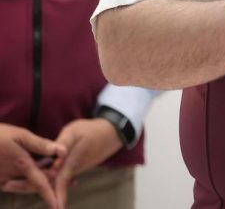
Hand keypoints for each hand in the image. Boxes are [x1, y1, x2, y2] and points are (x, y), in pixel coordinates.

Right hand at [0, 123, 65, 207]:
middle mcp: (12, 175)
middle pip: (34, 185)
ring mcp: (3, 177)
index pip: (39, 183)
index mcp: (21, 164)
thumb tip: (60, 150)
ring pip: (25, 185)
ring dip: (40, 183)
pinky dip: (28, 180)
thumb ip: (39, 144)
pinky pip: (16, 182)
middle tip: (72, 182)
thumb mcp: (19, 135)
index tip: (57, 206)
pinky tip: (38, 170)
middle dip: (51, 186)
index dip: (49, 194)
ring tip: (58, 176)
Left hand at [3, 119, 121, 206]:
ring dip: (37, 183)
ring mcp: (73, 170)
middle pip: (49, 183)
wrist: (112, 133)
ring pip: (53, 181)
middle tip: (8, 185)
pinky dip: (47, 179)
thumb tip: (55, 156)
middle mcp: (71, 170)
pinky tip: (39, 178)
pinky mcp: (75, 167)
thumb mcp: (75, 131)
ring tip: (16, 182)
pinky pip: (59, 177)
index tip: (33, 196)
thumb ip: (63, 143)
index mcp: (70, 162)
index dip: (42, 189)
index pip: (54, 180)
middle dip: (30, 187)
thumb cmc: (92, 131)